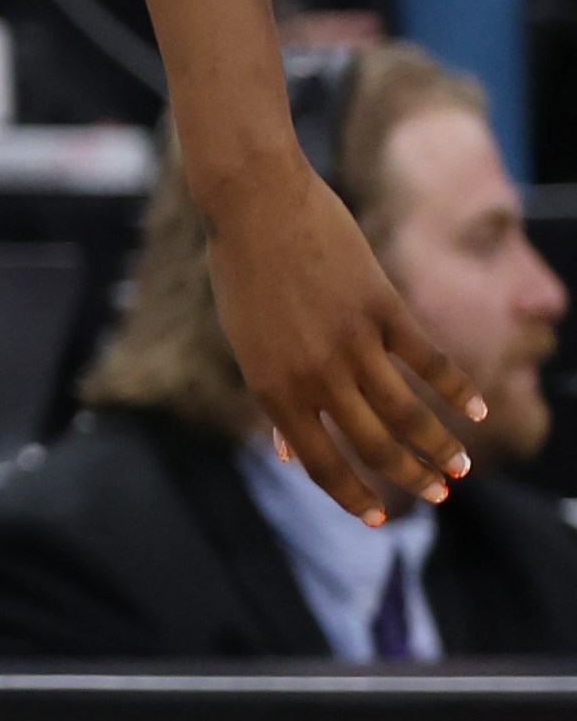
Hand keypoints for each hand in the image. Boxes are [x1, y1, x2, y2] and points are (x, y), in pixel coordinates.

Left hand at [205, 151, 483, 524]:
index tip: (376, 520)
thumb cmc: (242, 272)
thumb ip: (273, 397)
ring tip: (459, 467)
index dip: (351, 495)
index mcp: (273, 387)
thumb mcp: (246, 342)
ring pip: (408, 413)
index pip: (319, 462)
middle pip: (374, 446)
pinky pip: (428, 359)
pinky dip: (457, 389)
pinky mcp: (381, 307)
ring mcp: (351, 341)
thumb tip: (287, 452)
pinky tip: (478, 410)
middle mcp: (314, 374)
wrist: (252, 200)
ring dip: (439, 446)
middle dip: (409, 478)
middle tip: (438, 494)